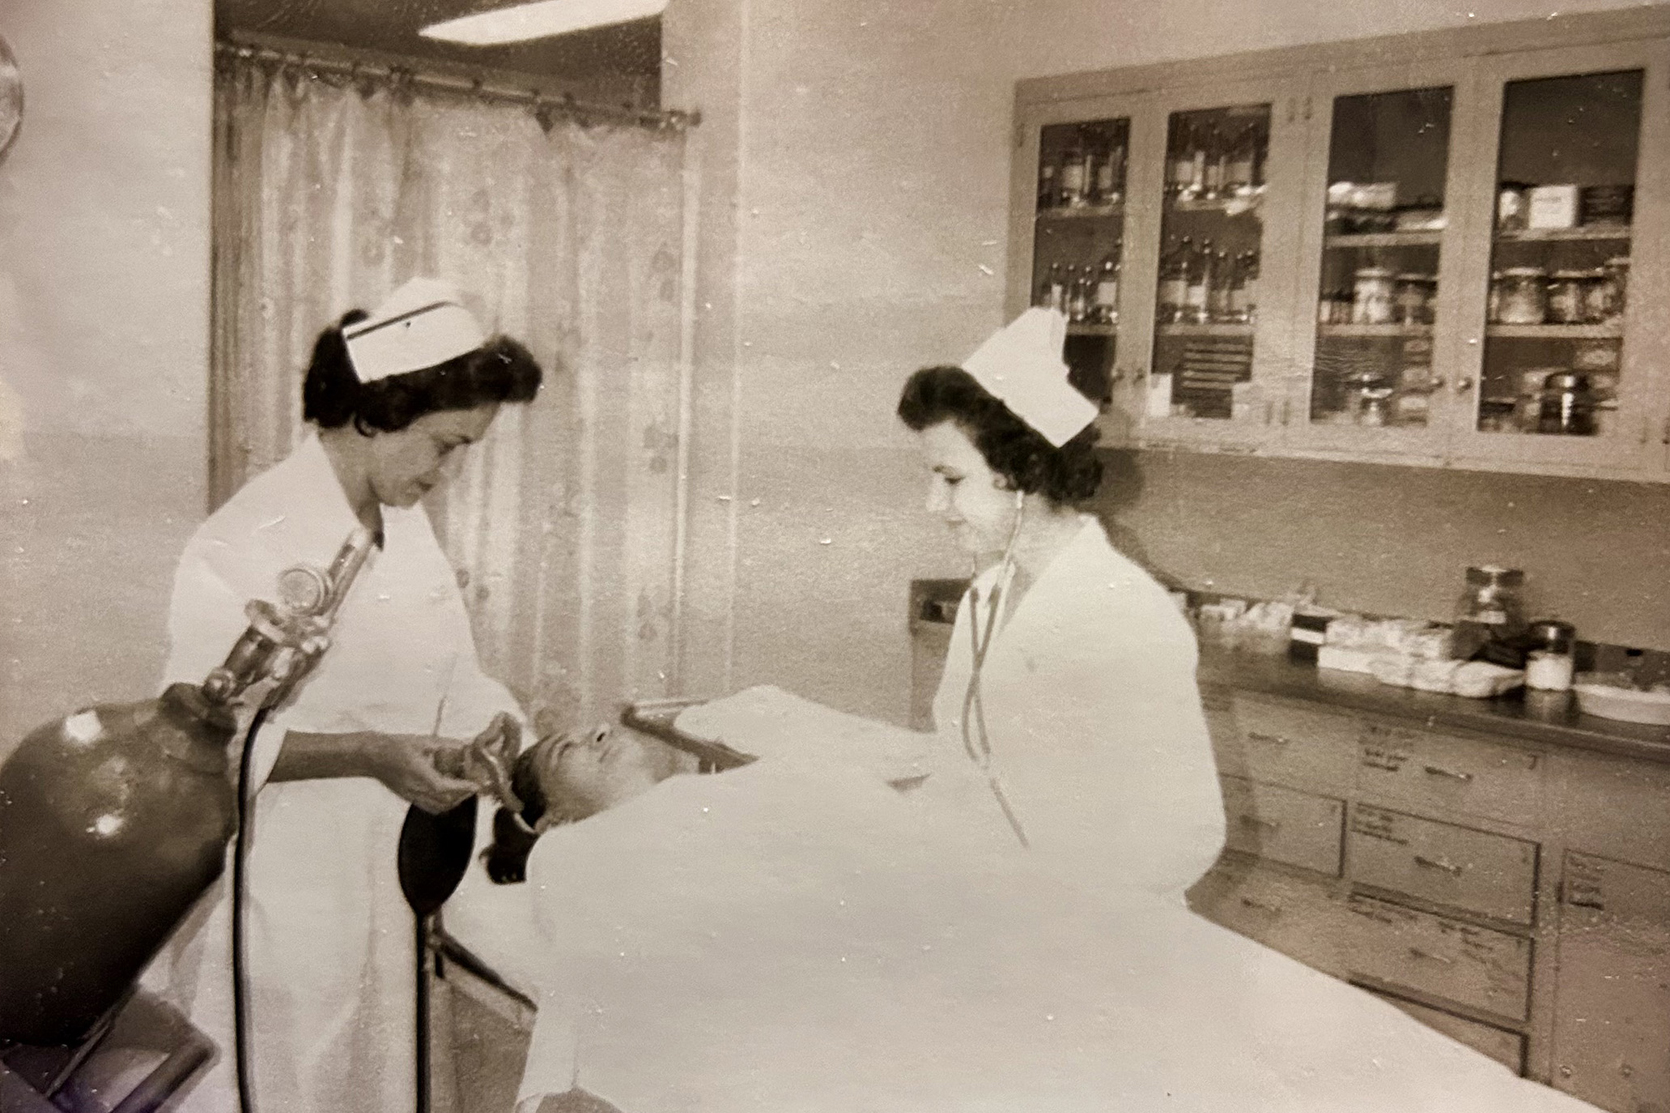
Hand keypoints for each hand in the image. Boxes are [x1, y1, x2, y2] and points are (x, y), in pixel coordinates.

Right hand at [362, 732, 479, 813]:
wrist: (372, 756)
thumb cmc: (394, 746)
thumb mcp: (422, 741)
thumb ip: (445, 744)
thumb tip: (464, 745)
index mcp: (418, 774)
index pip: (444, 787)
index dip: (462, 788)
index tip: (476, 785)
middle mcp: (415, 789)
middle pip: (444, 801)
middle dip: (462, 795)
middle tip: (473, 785)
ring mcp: (410, 796)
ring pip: (437, 807)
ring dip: (453, 801)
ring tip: (462, 790)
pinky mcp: (408, 797)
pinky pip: (429, 806)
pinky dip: (442, 803)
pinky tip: (447, 792)